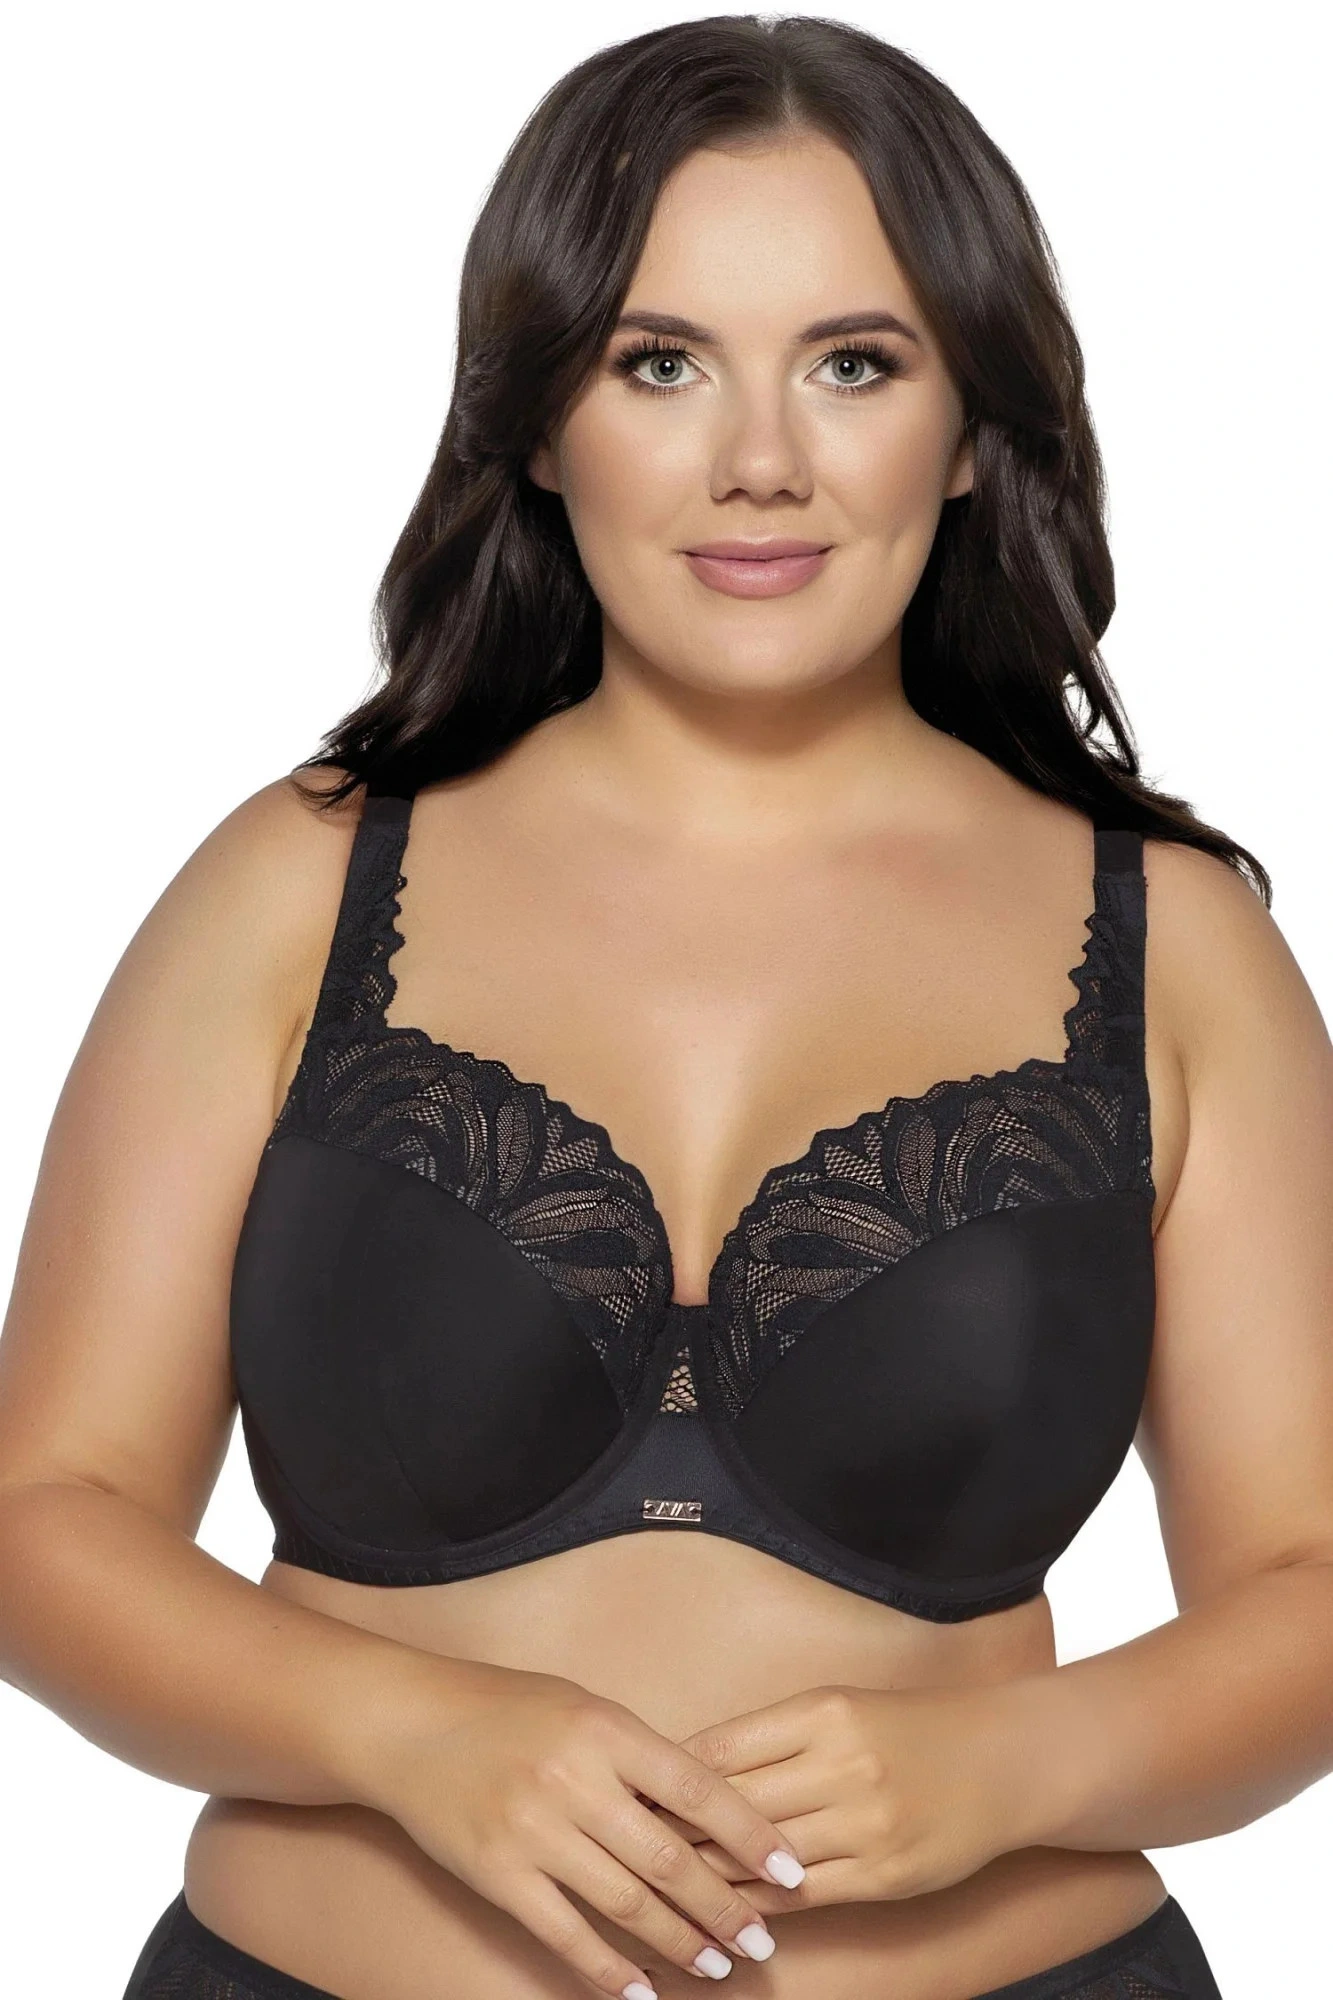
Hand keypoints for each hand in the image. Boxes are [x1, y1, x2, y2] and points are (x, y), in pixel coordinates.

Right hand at [357, 1656, 804, 1996]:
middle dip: (722, 1907)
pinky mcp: (498, 1874)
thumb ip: (638, 1757)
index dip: (750, 1835)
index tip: (792, 1872)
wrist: (411, 1725)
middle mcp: (574, 1780)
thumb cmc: (507, 1709)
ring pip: (624, 1903)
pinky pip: (564, 1933)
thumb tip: (705, 1815)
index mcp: (605, 1729)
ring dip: (678, 1943)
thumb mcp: (583, 1708)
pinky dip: (606, 1971)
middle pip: (668, 1859)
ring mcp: (534, 1832)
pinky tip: (641, 1994)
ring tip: (717, 1967)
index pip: (698, 1789)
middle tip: (761, 1942)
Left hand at [655, 1683, 1030, 1912]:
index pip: (722, 1749)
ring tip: (660, 1885)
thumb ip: (772, 1737)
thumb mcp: (838, 1709)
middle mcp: (842, 1765)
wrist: (1002, 1761)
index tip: (630, 1794)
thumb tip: (690, 1767)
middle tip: (625, 1845)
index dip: (670, 1778)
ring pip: (761, 1857)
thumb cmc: (907, 1729)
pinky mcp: (885, 1875)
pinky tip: (726, 1907)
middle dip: (675, 1829)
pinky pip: (802, 1895)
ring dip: (708, 1874)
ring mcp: (865, 1824)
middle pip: (733, 1805)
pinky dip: (758, 1902)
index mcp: (822, 1712)